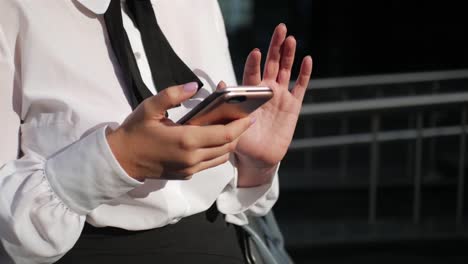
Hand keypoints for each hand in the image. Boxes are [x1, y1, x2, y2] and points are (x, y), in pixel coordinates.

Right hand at [106, 82, 253, 181]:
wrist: (121, 160)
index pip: (225, 134)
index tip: (250, 116)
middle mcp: (192, 158)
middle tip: (244, 119)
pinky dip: (219, 152)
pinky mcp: (187, 175)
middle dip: (240, 133)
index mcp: (186, 140)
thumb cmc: (135, 131)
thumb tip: (194, 86)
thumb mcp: (150, 107)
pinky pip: (210, 164)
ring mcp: (190, 169)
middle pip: (228, 147)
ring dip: (230, 144)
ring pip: (222, 158)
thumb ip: (172, 94)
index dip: (241, 126)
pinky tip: (215, 139)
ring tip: (232, 128)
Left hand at [235, 24, 312, 185]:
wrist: (258, 158)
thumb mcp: (229, 124)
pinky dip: (304, 74)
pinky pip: (300, 87)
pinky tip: (307, 60)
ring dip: (289, 55)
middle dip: (275, 46)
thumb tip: (222, 84)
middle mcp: (265, 91)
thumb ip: (225, 105)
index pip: (251, 73)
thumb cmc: (241, 141)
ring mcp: (280, 96)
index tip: (256, 53)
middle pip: (271, 63)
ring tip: (291, 39)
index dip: (254, 63)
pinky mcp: (293, 106)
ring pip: (286, 70)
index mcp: (249, 93)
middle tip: (280, 29)